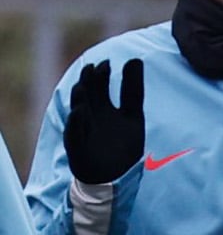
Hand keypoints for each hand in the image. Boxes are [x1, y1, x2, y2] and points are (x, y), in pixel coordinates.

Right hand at [64, 59, 141, 184]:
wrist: (112, 176)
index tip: (109, 61)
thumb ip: (133, 90)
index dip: (105, 76)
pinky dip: (77, 122)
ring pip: (79, 110)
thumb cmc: (122, 146)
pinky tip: (80, 112)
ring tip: (84, 87)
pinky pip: (75, 133)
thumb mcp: (133, 117)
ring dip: (81, 98)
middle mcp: (92, 117)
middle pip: (89, 94)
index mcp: (105, 108)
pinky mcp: (79, 146)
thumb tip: (136, 58)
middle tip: (96, 67)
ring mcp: (85, 131)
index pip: (103, 88)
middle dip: (90, 81)